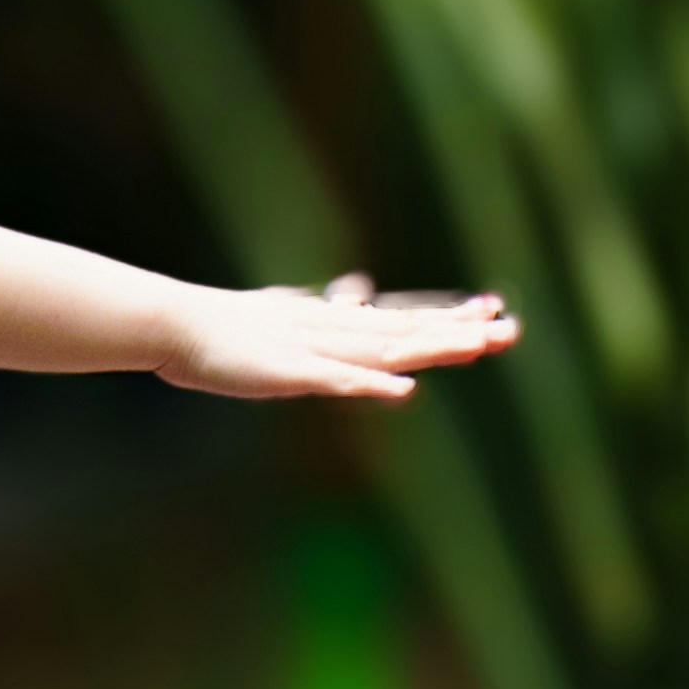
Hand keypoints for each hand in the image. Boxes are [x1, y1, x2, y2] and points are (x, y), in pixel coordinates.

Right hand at [170, 269, 517, 413]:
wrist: (177, 326)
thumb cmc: (227, 334)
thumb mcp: (285, 328)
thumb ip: (320, 322)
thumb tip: (350, 298)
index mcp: (337, 326)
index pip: (404, 320)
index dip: (449, 317)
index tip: (494, 310)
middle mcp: (336, 331)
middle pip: (408, 330)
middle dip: (460, 332)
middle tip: (511, 329)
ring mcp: (316, 350)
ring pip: (385, 349)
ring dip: (431, 348)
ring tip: (476, 348)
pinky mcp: (291, 371)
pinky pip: (338, 379)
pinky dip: (372, 383)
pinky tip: (404, 390)